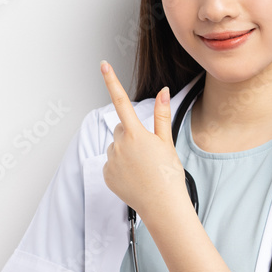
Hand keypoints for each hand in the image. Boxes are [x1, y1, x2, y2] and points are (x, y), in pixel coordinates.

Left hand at [99, 61, 190, 220]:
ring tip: (142, 168)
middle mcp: (119, 145)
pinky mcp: (106, 175)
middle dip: (131, 134)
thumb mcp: (167, 142)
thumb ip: (161, 115)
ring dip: (125, 152)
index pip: (121, 101)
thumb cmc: (168, 175)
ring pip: (115, 147)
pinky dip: (120, 167)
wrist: (162, 206)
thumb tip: (163, 92)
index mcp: (136, 134)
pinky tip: (133, 177)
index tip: (104, 65)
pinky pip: (110, 163)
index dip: (112, 81)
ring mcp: (111, 160)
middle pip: (121, 129)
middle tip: (148, 152)